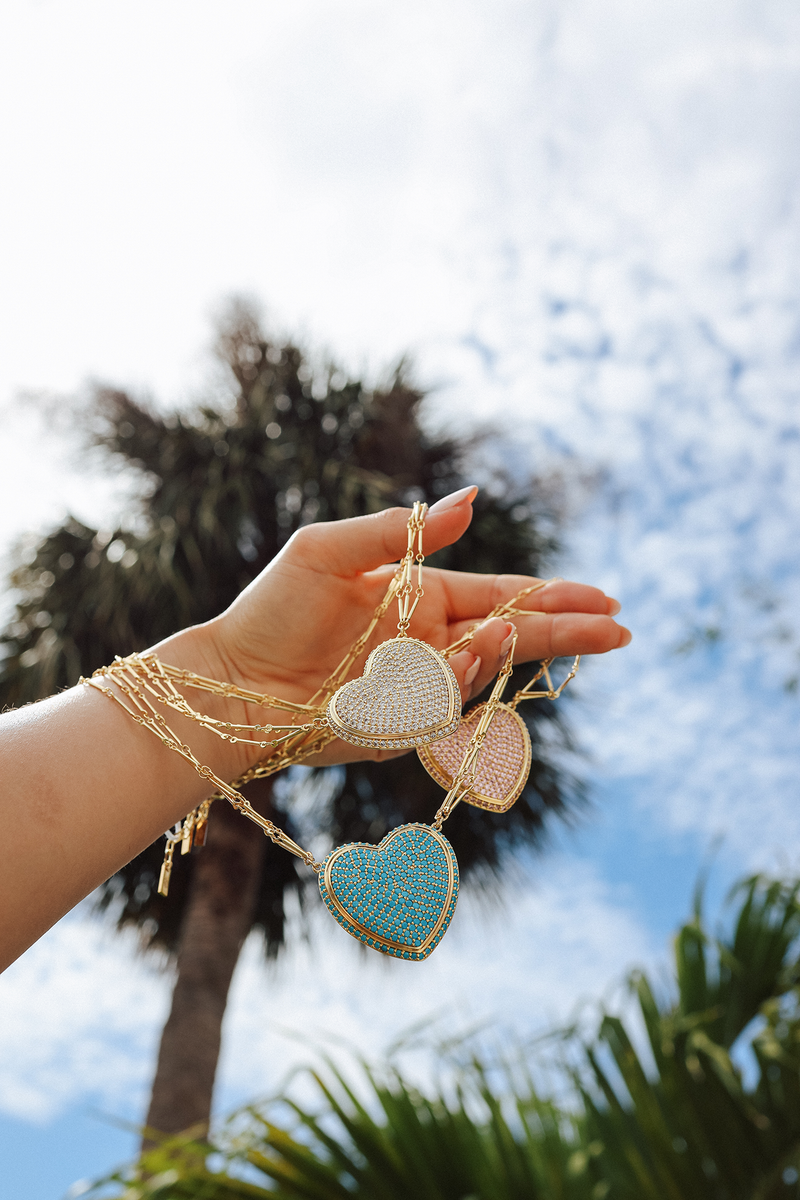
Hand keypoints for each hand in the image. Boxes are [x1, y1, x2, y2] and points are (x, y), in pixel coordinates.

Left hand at [185, 487, 629, 768]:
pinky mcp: (400, 726)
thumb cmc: (272, 608)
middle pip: (514, 637)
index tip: (602, 598)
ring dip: (503, 651)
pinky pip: (445, 706)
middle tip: (621, 631)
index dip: (553, 597)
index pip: (502, 594)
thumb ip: (401, 530)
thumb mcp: (331, 549)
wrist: (230, 679)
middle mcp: (427, 643)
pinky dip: (456, 683)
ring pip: (483, 672)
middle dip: (567, 634)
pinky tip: (458, 659)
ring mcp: (417, 686)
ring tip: (511, 629)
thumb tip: (471, 498)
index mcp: (419, 597)